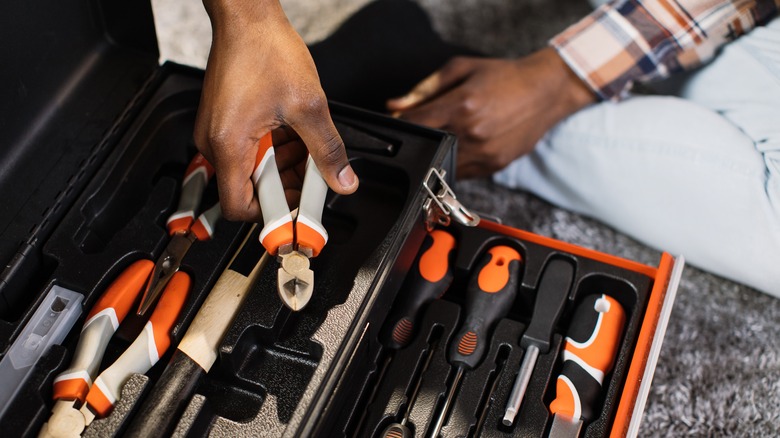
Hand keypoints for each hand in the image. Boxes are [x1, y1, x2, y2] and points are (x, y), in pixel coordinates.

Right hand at [195, 0, 357, 221]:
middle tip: (315, 177)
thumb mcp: (309, 106)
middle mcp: (214, 143)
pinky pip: (250, 150)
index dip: (272, 215)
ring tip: (309, 149)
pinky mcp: (224, 122)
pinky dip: (276, 149)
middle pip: (250, 189)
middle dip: (287, 186)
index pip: (240, 207)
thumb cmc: (266, 50)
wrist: (247, 17)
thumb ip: (328, 150)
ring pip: (253, 170)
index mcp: (228, 144)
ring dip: (285, 167)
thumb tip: (343, 181)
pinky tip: (296, 135)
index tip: (298, 213)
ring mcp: (217, 132)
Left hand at [387, 48, 595, 177]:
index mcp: (461, 105)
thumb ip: (424, 89)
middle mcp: (472, 132)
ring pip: (442, 164)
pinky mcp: (494, 165)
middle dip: (419, 140)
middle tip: (424, 130)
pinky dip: (456, 162)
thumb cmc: (505, 77)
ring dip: (436, 154)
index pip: (415, 124)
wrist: (546, 91)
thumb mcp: (461, 69)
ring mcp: (484, 152)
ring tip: (447, 136)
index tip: (399, 123)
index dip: (401, 124)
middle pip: (426, 147)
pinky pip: (463, 172)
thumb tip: (394, 105)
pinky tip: (463, 145)